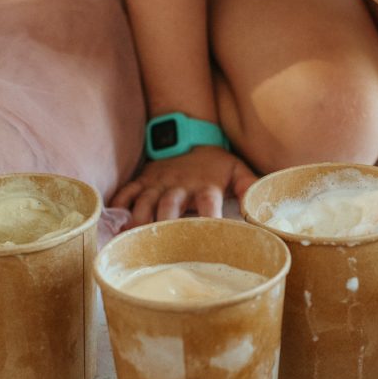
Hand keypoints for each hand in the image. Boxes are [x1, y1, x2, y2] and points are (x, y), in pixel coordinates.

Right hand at [111, 146, 257, 226]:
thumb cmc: (215, 161)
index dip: (209, 218)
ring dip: (139, 220)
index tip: (209, 238)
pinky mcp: (143, 179)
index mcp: (205, 185)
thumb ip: (249, 187)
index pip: (208, 203)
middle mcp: (179, 184)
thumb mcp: (236, 169)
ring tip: (134, 239)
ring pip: (145, 201)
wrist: (189, 133)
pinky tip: (114, 223)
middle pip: (170, 205)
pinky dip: (119, 206)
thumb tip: (262, 210)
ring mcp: (158, 181)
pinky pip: (127, 192)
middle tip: (163, 245)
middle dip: (165, 224)